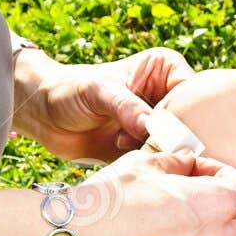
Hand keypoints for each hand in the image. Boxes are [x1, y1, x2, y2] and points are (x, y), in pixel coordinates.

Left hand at [14, 48, 194, 162]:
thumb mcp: (98, 91)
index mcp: (166, 70)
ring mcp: (158, 125)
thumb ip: (126, 107)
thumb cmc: (69, 90)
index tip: (167, 131)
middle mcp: (167, 96)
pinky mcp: (146, 149)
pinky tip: (122, 156)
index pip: (192, 93)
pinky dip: (147, 165)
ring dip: (157, 152)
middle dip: (173, 137)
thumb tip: (151, 128)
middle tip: (144, 142)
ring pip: (177, 146)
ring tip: (121, 143)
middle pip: (190, 122)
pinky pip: (159, 162)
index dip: (186, 114)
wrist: (43, 116)